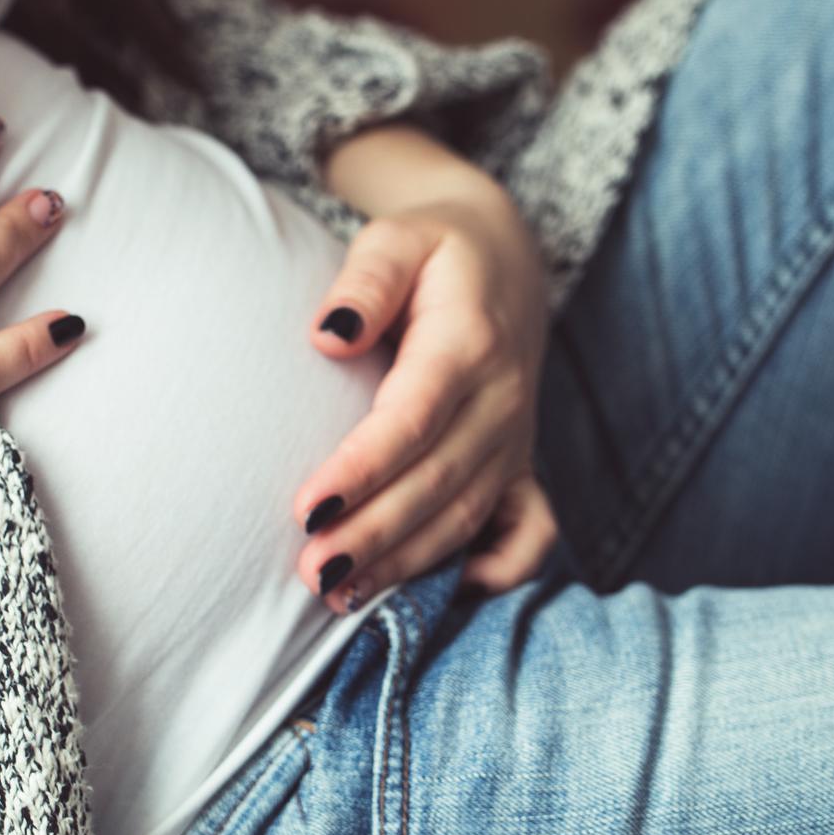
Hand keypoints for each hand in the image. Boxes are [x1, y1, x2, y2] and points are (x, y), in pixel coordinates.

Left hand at [292, 186, 557, 612]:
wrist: (505, 258)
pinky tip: (447, 596)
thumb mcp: (397, 239)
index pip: (413, 419)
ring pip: (467, 515)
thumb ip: (366, 280)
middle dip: (375, 534)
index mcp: (468, 342)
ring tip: (339, 594)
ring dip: (407, 562)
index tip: (305, 510)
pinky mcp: (522, 464)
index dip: (362, 469)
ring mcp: (516, 439)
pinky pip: (528, 531)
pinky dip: (499, 571)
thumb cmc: (432, 251)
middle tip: (311, 571)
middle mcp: (501, 400)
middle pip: (438, 481)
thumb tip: (328, 335)